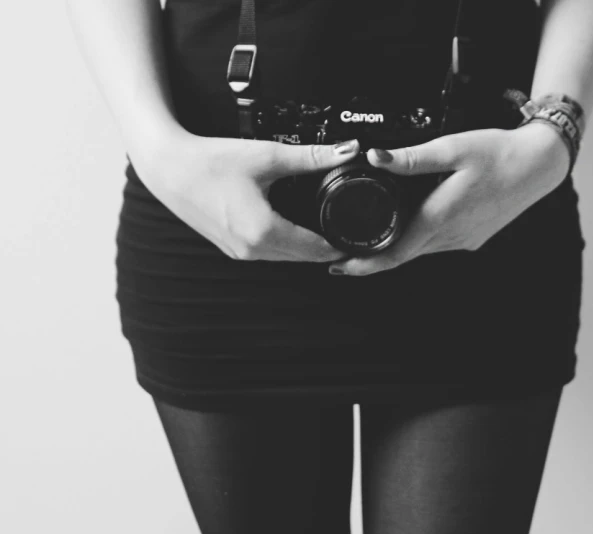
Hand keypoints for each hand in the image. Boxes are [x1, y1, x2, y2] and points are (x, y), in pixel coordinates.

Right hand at [134, 131, 360, 261]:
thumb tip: (346, 151)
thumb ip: (311, 158)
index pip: (316, 249)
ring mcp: (240, 253)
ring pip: (286, 257)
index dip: (340, 244)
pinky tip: (294, 226)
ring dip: (307, 248)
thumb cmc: (210, 162)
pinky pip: (268, 253)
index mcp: (264, 232)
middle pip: (304, 257)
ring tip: (328, 228)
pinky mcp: (231, 248)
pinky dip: (286, 244)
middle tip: (349, 232)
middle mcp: (252, 250)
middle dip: (328, 248)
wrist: (169, 169)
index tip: (358, 237)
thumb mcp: (267, 157)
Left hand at [328, 121, 571, 275]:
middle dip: (371, 257)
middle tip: (343, 250)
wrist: (539, 165)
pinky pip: (435, 244)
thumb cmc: (499, 154)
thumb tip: (375, 158)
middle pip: (402, 255)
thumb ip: (411, 157)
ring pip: (418, 250)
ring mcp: (463, 240)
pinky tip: (409, 225)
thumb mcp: (452, 148)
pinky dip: (416, 240)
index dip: (363, 265)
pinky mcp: (471, 238)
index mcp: (441, 216)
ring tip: (369, 236)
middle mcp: (451, 236)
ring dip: (394, 248)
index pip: (394, 254)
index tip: (338, 266)